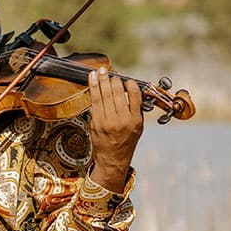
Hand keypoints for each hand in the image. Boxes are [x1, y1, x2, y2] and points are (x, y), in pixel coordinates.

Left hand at [87, 68, 143, 195]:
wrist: (112, 159)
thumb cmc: (126, 141)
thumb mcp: (138, 127)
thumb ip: (136, 109)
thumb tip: (131, 88)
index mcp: (135, 120)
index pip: (134, 96)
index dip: (130, 84)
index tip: (127, 80)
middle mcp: (121, 120)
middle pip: (117, 93)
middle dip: (112, 80)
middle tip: (109, 71)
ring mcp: (107, 122)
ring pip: (104, 95)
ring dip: (101, 80)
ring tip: (100, 71)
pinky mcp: (96, 123)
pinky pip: (94, 102)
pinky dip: (93, 88)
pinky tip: (92, 79)